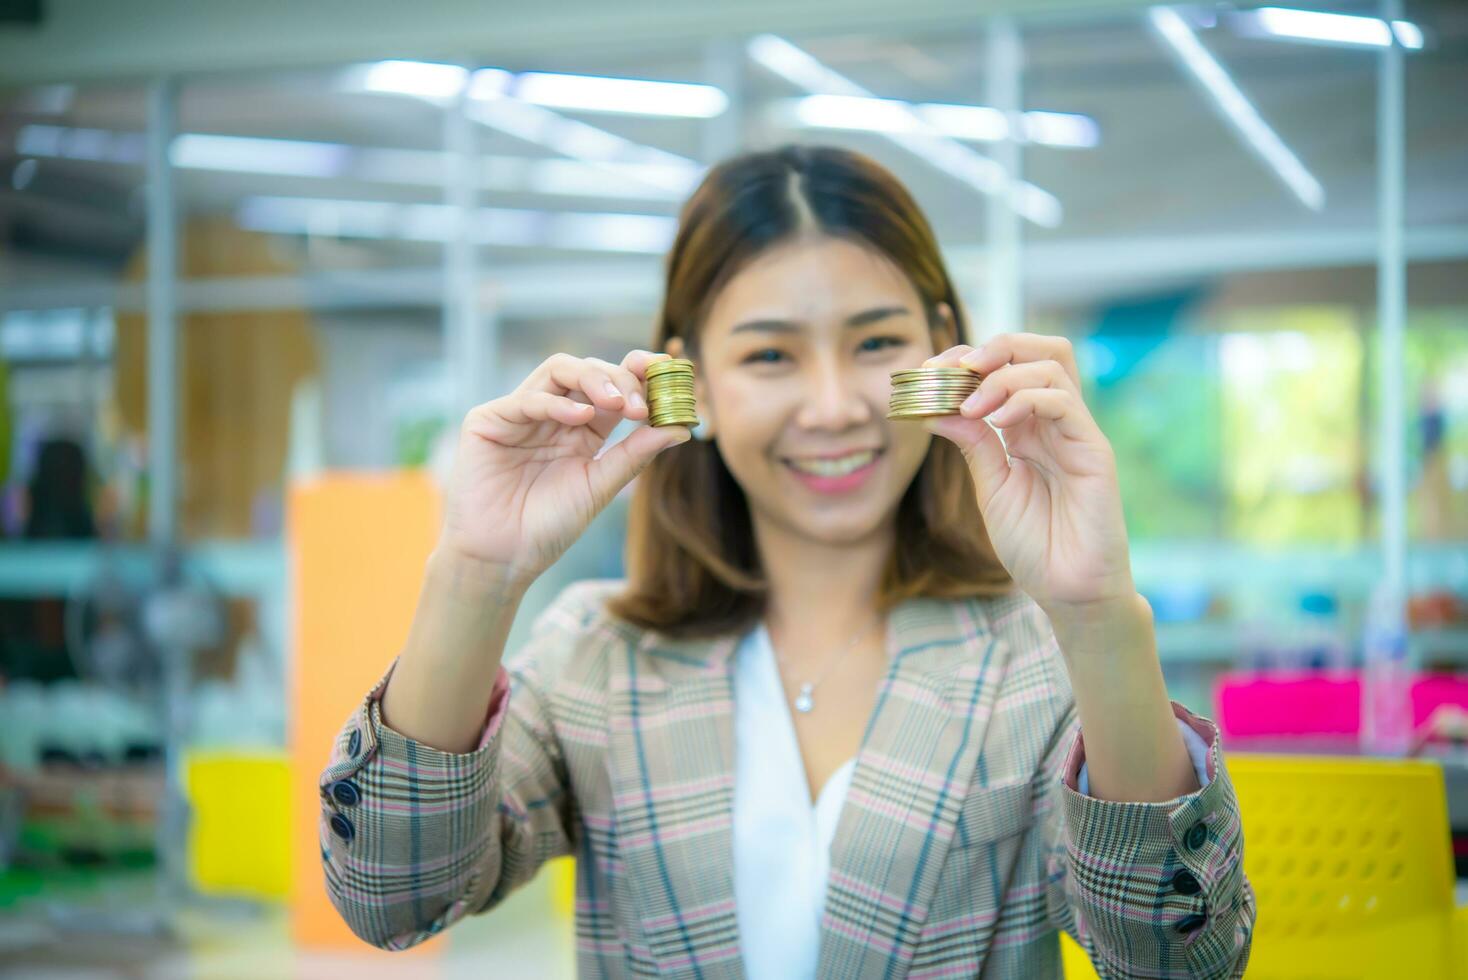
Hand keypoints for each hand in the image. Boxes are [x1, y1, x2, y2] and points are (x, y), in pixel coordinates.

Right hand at [439, 350, 690, 587]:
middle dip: (621, 378)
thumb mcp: (601, 486)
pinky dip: (557, 405)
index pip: (612, 385)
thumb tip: (681, 426)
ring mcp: (520, 414)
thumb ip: (636, 454)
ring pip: (558, 371)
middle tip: (642, 404)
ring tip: (618, 403)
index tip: (668, 372)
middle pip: (589, 371)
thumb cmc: (550, 526)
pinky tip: (581, 419)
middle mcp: (553, 414)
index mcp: (582, 428)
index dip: (638, 372)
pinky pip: (527, 399)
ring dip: (594, 379)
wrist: (503, 558)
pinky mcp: (488, 421)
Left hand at [921, 334, 1135, 620]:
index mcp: (1027, 428)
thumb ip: (972, 444)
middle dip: (991, 348)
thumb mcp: (991, 488)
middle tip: (951, 369)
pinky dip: (1024, 398)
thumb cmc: (1034, 545)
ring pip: (1051, 365)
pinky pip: (1063, 402)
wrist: (1068, 591)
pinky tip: (994, 421)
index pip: (1005, 369)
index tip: (926, 374)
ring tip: (968, 404)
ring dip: (1001, 375)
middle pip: (1038, 350)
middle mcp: (1054, 422)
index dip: (965, 362)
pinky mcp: (1094, 451)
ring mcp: (1077, 432)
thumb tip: (934, 407)